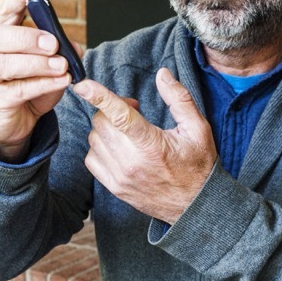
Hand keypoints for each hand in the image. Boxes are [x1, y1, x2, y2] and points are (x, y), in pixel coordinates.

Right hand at [0, 0, 72, 161]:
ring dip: (36, 63)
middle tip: (54, 42)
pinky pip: (16, 90)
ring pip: (3, 64)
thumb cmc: (28, 85)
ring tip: (62, 66)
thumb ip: (59, 51)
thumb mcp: (48, 64)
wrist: (15, 122)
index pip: (4, 9)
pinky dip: (41, 84)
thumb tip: (73, 46)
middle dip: (26, 36)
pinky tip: (61, 81)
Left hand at [74, 67, 217, 223]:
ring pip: (94, 139)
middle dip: (112, 109)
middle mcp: (132, 162)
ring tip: (128, 131)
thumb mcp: (198, 129)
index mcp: (152, 145)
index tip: (82, 85)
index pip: (119, 115)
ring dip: (106, 128)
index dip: (99, 96)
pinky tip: (118, 147)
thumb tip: (162, 74)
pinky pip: (91, 159)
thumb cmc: (199, 166)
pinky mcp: (115, 187)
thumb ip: (179, 99)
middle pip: (102, 123)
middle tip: (133, 110)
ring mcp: (121, 177)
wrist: (195, 206)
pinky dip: (99, 147)